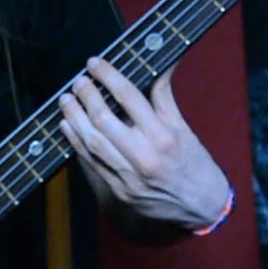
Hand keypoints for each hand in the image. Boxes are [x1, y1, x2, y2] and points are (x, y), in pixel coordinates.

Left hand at [58, 57, 229, 230]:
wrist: (201, 205)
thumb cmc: (194, 162)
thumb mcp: (183, 127)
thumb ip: (163, 97)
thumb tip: (159, 64)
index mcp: (162, 136)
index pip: (129, 97)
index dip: (109, 76)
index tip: (95, 63)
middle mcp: (144, 156)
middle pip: (104, 120)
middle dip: (87, 96)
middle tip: (78, 81)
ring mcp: (128, 176)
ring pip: (92, 142)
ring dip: (74, 118)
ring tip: (66, 101)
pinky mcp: (119, 189)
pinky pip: (92, 163)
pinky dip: (77, 143)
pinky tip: (68, 127)